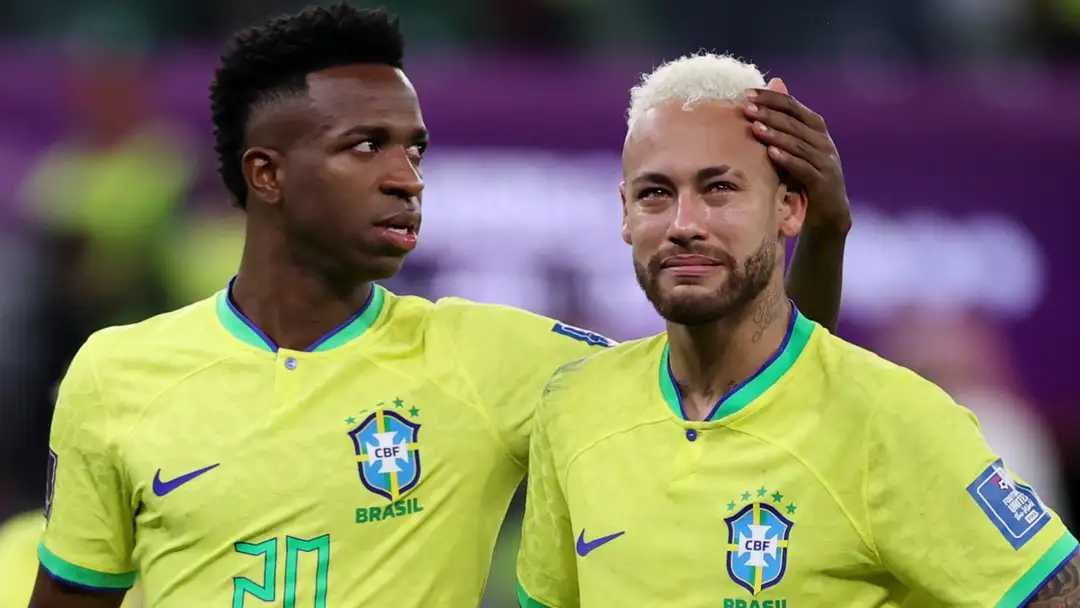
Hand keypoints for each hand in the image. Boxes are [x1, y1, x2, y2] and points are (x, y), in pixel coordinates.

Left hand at [743, 78, 851, 233]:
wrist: (829, 212)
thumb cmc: (806, 176)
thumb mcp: (795, 148)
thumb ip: (785, 122)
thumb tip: (775, 83)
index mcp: (816, 129)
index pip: (793, 106)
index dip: (771, 98)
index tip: (747, 94)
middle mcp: (823, 142)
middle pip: (794, 122)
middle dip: (769, 113)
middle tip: (746, 108)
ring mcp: (825, 161)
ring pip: (798, 143)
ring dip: (775, 135)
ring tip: (755, 128)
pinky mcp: (822, 182)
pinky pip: (803, 168)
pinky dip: (787, 159)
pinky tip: (771, 153)